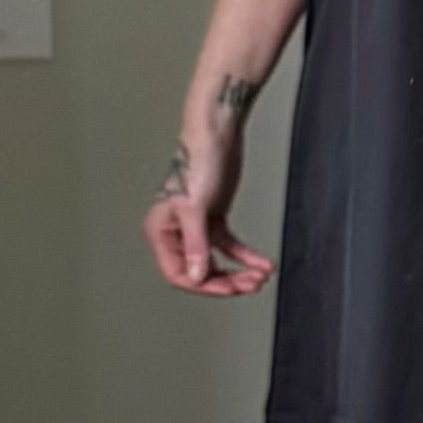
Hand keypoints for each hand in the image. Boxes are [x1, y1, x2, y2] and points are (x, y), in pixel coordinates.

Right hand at [143, 129, 273, 297]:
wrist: (217, 134)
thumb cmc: (198, 161)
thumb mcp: (195, 207)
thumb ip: (196, 245)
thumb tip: (198, 276)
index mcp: (160, 231)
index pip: (178, 273)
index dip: (203, 285)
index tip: (228, 288)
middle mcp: (175, 233)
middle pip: (199, 271)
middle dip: (226, 281)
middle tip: (251, 284)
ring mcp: (196, 227)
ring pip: (216, 262)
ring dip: (239, 271)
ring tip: (260, 275)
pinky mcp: (214, 219)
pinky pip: (229, 246)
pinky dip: (246, 256)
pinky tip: (262, 263)